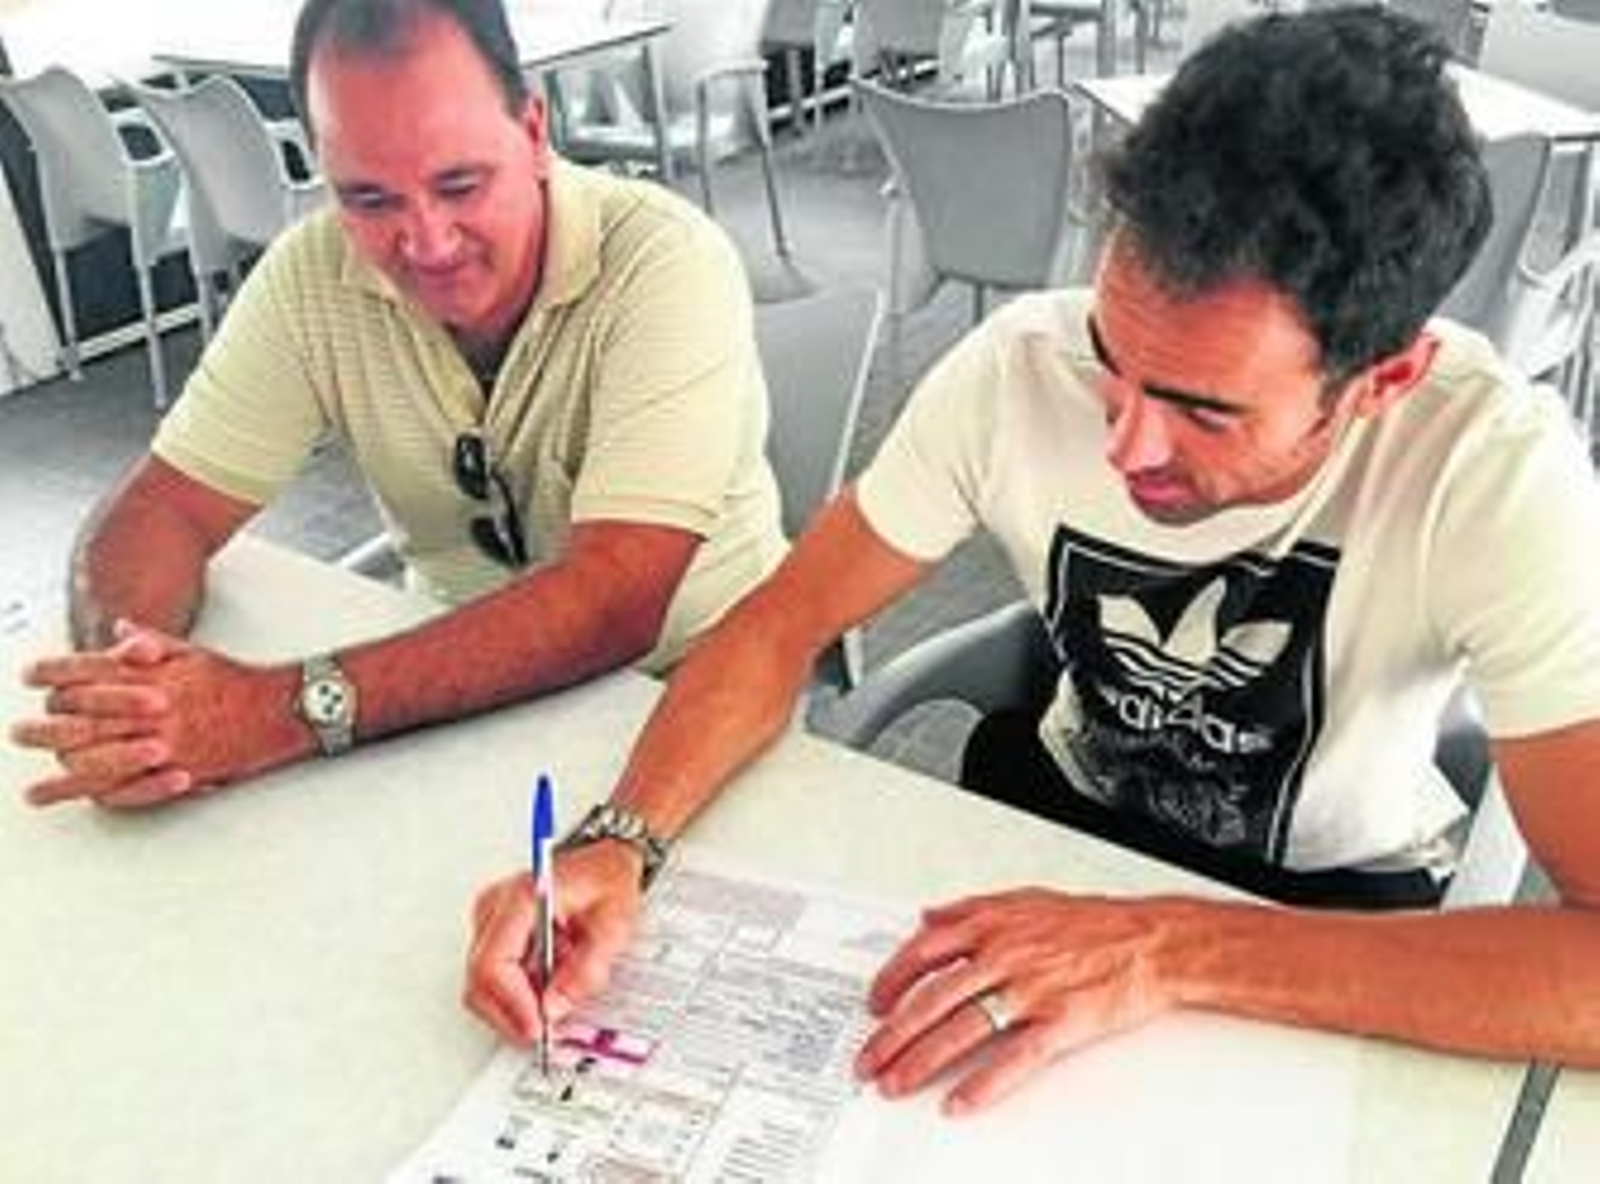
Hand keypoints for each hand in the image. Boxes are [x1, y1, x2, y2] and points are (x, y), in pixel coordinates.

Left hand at [10, 621, 301, 807]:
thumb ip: (150, 641)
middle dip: (45, 729)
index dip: (54, 672)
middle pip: (84, 720)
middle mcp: (152, 708)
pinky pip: (132, 787)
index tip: (31, 676)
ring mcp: (164, 741)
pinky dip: (102, 796)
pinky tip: (81, 804)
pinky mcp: (180, 769)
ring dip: (62, 774)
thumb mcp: (191, 652)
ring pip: (100, 759)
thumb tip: (120, 631)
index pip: (89, 671)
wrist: (279, 708)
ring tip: (36, 788)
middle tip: (19, 735)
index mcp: (152, 675)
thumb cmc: (237, 681)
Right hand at [463, 840, 645, 1045]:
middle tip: (547, 1033)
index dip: (513, 1004)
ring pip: (482, 985)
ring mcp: (491, 920)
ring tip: (556, 1002)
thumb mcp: (613, 925)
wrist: (606, 858)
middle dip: (512, 1015)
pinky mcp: (495, 933)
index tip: (538, 1027)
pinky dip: (518, 994)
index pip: (493, 964)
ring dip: (516, 1006)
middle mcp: (496, 908)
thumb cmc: (608, 879)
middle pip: (479, 981)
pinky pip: (495, 976)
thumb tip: (555, 1007)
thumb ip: (585, 969)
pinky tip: (547, 989)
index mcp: (522, 898)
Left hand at [854, 888, 1187, 1116]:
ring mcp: (1030, 991)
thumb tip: (928, 916)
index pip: (923, 953)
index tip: (875, 1003)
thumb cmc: (1094, 923)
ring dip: (921, 1061)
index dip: (891, 981)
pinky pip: (1013, 1059)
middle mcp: (1004, 955)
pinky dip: (983, 1084)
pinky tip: (959, 1101)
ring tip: (896, 1083)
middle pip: (932, 1000)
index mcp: (991, 925)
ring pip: (961, 1030)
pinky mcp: (1060, 1023)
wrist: (1152, 943)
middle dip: (892, 1034)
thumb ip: (971, 908)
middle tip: (869, 1058)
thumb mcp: (1025, 898)